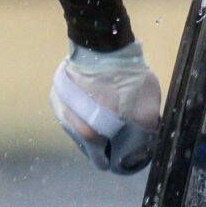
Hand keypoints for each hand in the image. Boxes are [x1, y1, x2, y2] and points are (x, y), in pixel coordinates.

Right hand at [50, 41, 160, 173]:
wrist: (103, 46)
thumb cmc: (127, 80)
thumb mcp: (148, 110)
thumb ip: (145, 132)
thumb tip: (145, 142)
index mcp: (88, 134)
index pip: (98, 157)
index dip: (110, 159)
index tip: (117, 158)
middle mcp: (68, 123)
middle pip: (85, 142)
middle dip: (101, 143)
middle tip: (115, 138)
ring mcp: (59, 106)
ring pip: (76, 126)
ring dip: (90, 126)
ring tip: (106, 120)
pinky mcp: (57, 91)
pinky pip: (70, 109)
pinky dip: (82, 110)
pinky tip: (94, 104)